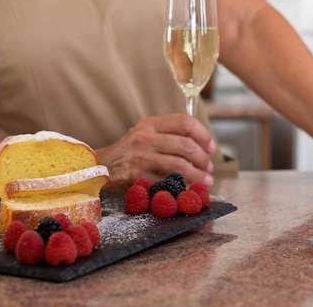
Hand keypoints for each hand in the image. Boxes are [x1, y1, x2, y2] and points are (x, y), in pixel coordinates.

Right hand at [95, 114, 215, 189]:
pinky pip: (166, 182)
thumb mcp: (145, 134)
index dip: (203, 134)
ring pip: (179, 165)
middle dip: (203, 158)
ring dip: (198, 175)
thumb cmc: (130, 151)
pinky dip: (182, 187)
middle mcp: (145, 138)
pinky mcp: (136, 176)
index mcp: (150, 124)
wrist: (101, 166)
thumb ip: (169, 134)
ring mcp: (140, 157)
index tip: (211, 147)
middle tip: (209, 168)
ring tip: (206, 181)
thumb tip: (202, 143)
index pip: (185, 122)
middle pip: (186, 145)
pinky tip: (189, 190)